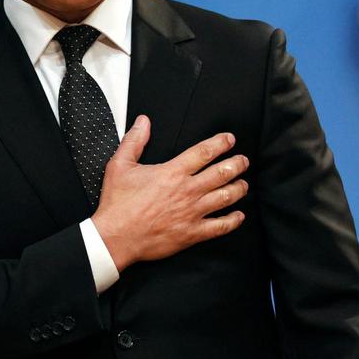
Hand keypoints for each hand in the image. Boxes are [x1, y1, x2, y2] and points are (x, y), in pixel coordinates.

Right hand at [91, 115, 248, 270]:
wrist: (115, 237)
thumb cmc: (117, 204)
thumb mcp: (120, 165)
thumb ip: (134, 140)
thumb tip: (143, 122)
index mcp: (172, 172)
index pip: (204, 152)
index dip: (221, 143)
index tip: (230, 140)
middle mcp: (187, 191)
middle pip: (222, 172)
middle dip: (237, 164)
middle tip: (243, 161)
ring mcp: (192, 212)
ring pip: (226, 197)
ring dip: (239, 188)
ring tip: (244, 184)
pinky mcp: (192, 233)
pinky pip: (220, 226)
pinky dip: (233, 220)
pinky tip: (238, 216)